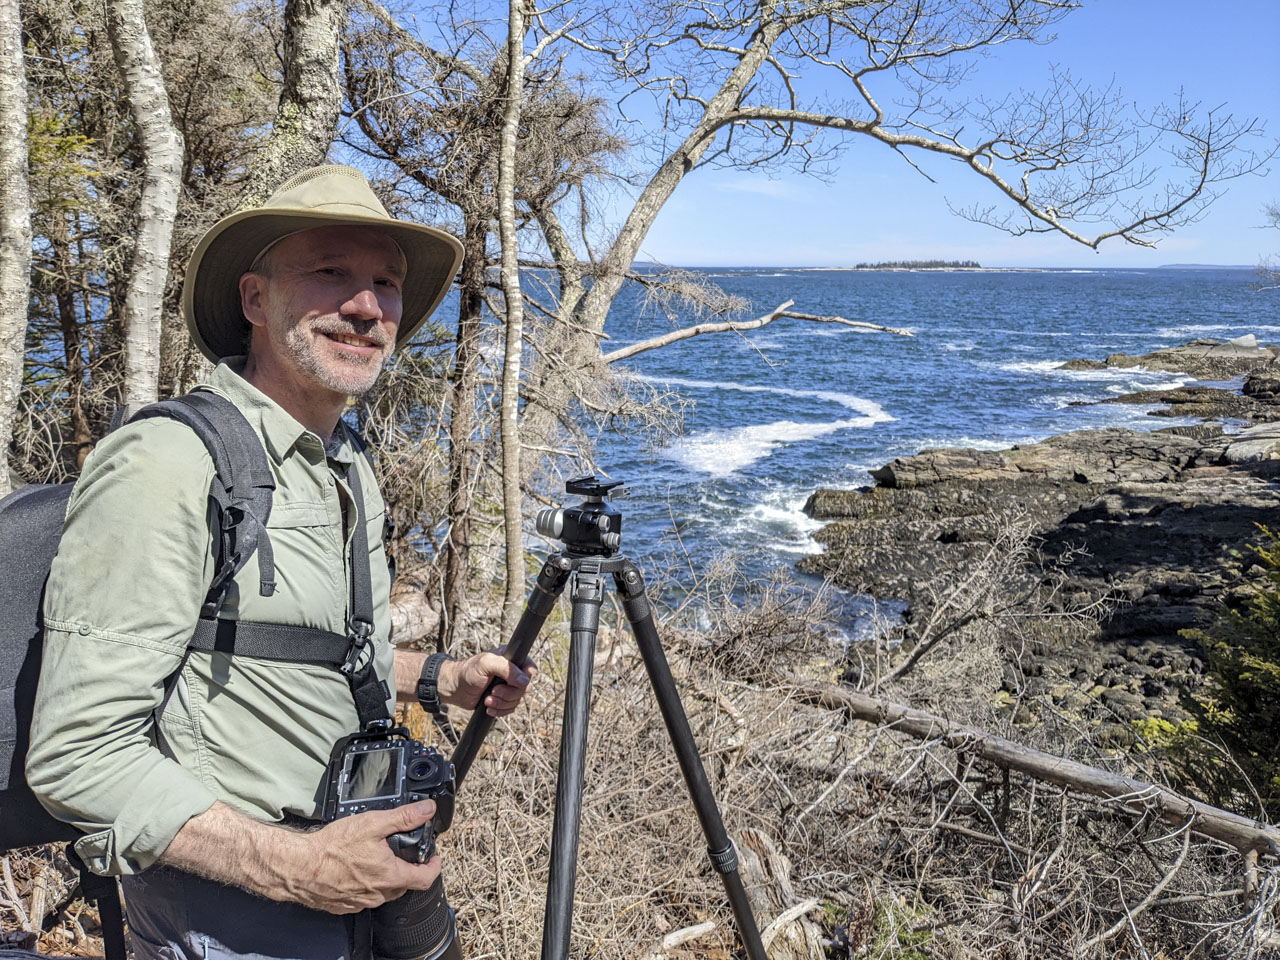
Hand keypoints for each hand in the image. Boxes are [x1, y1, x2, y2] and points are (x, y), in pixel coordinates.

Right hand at [286, 802, 441, 913]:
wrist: (299, 867)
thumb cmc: (331, 848)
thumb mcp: (372, 823)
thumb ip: (403, 817)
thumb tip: (426, 810)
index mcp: (390, 876)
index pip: (425, 879)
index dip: (434, 867)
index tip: (435, 859)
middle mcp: (378, 894)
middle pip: (404, 885)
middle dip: (409, 869)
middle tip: (405, 853)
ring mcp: (360, 902)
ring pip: (384, 892)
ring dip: (387, 877)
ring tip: (378, 858)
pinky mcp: (344, 905)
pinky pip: (364, 897)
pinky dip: (366, 885)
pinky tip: (356, 869)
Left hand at [440, 650, 537, 715]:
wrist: (455, 689)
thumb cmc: (468, 672)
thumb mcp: (486, 664)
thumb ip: (506, 668)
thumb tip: (524, 681)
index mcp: (510, 659)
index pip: (530, 667)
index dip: (525, 677)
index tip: (513, 682)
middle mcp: (512, 673)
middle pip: (524, 688)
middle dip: (508, 693)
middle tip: (493, 691)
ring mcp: (508, 687)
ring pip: (517, 701)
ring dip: (501, 703)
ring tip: (487, 699)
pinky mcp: (502, 700)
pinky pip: (510, 709)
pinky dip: (499, 711)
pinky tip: (488, 707)